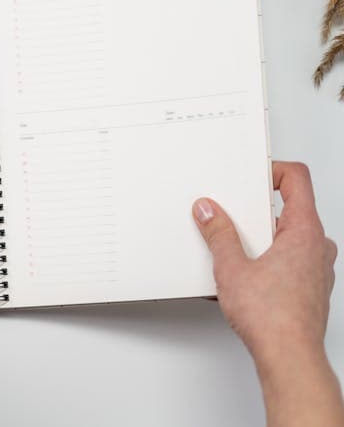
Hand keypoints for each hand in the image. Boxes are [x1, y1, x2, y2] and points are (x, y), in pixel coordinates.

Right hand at [192, 161, 335, 367]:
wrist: (289, 357)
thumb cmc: (273, 318)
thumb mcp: (231, 268)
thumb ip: (218, 234)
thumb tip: (209, 213)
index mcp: (305, 232)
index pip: (297, 181)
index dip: (272, 170)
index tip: (249, 174)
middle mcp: (318, 247)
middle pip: (290, 209)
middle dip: (256, 209)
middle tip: (231, 213)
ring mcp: (317, 269)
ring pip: (289, 237)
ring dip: (261, 237)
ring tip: (232, 248)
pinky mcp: (310, 288)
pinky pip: (289, 260)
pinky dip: (267, 259)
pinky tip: (243, 274)